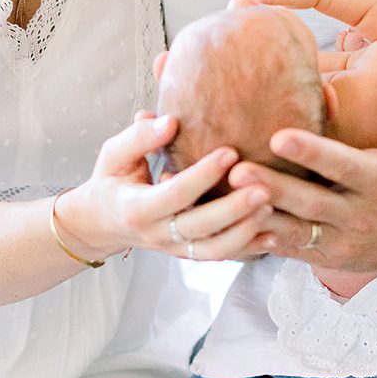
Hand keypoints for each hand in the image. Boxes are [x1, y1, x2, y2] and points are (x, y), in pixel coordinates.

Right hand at [55, 112, 273, 264]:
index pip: (175, 194)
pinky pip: (220, 256)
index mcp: (137, 208)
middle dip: (234, 210)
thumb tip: (169, 120)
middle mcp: (157, 234)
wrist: (101, 223)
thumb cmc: (111, 181)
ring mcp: (174, 248)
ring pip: (214, 249)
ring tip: (271, 207)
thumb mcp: (113, 155)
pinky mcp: (188, 254)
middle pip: (200, 227)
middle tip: (265, 188)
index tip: (230, 152)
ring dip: (245, 232)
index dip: (203, 175)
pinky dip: (248, 248)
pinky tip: (274, 234)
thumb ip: (139, 138)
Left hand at [226, 63, 376, 280]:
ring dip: (260, 217)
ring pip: (296, 232)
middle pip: (309, 202)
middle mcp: (362, 215)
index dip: (311, 152)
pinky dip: (265, 242)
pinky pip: (294, 252)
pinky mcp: (333, 259)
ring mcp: (345, 241)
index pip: (343, 165)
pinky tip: (233, 226)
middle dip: (271, 187)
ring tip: (224, 199)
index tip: (278, 135)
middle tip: (234, 169)